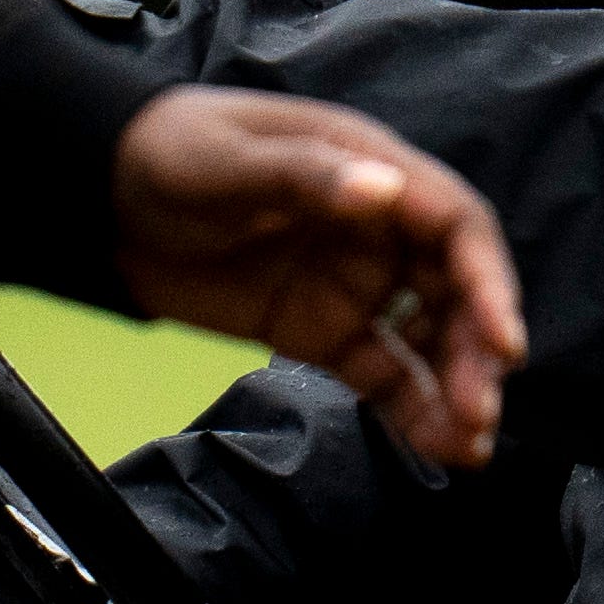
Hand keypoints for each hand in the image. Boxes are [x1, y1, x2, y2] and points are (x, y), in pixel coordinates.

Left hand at [105, 88, 523, 473]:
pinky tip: (441, 448)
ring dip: (456, 387)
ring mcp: (353, 285)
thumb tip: (384, 192)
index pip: (454, 225)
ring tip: (469, 444)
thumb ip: (307, 178)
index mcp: (370, 171)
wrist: (102, 201)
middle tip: (480, 410)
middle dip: (476, 351)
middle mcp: (377, 231)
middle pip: (454, 291)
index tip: (501, 339)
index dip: (487, 281)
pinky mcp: (321, 332)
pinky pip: (383, 375)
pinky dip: (414, 410)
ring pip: (429, 340)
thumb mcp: (231, 161)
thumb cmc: (171, 155)